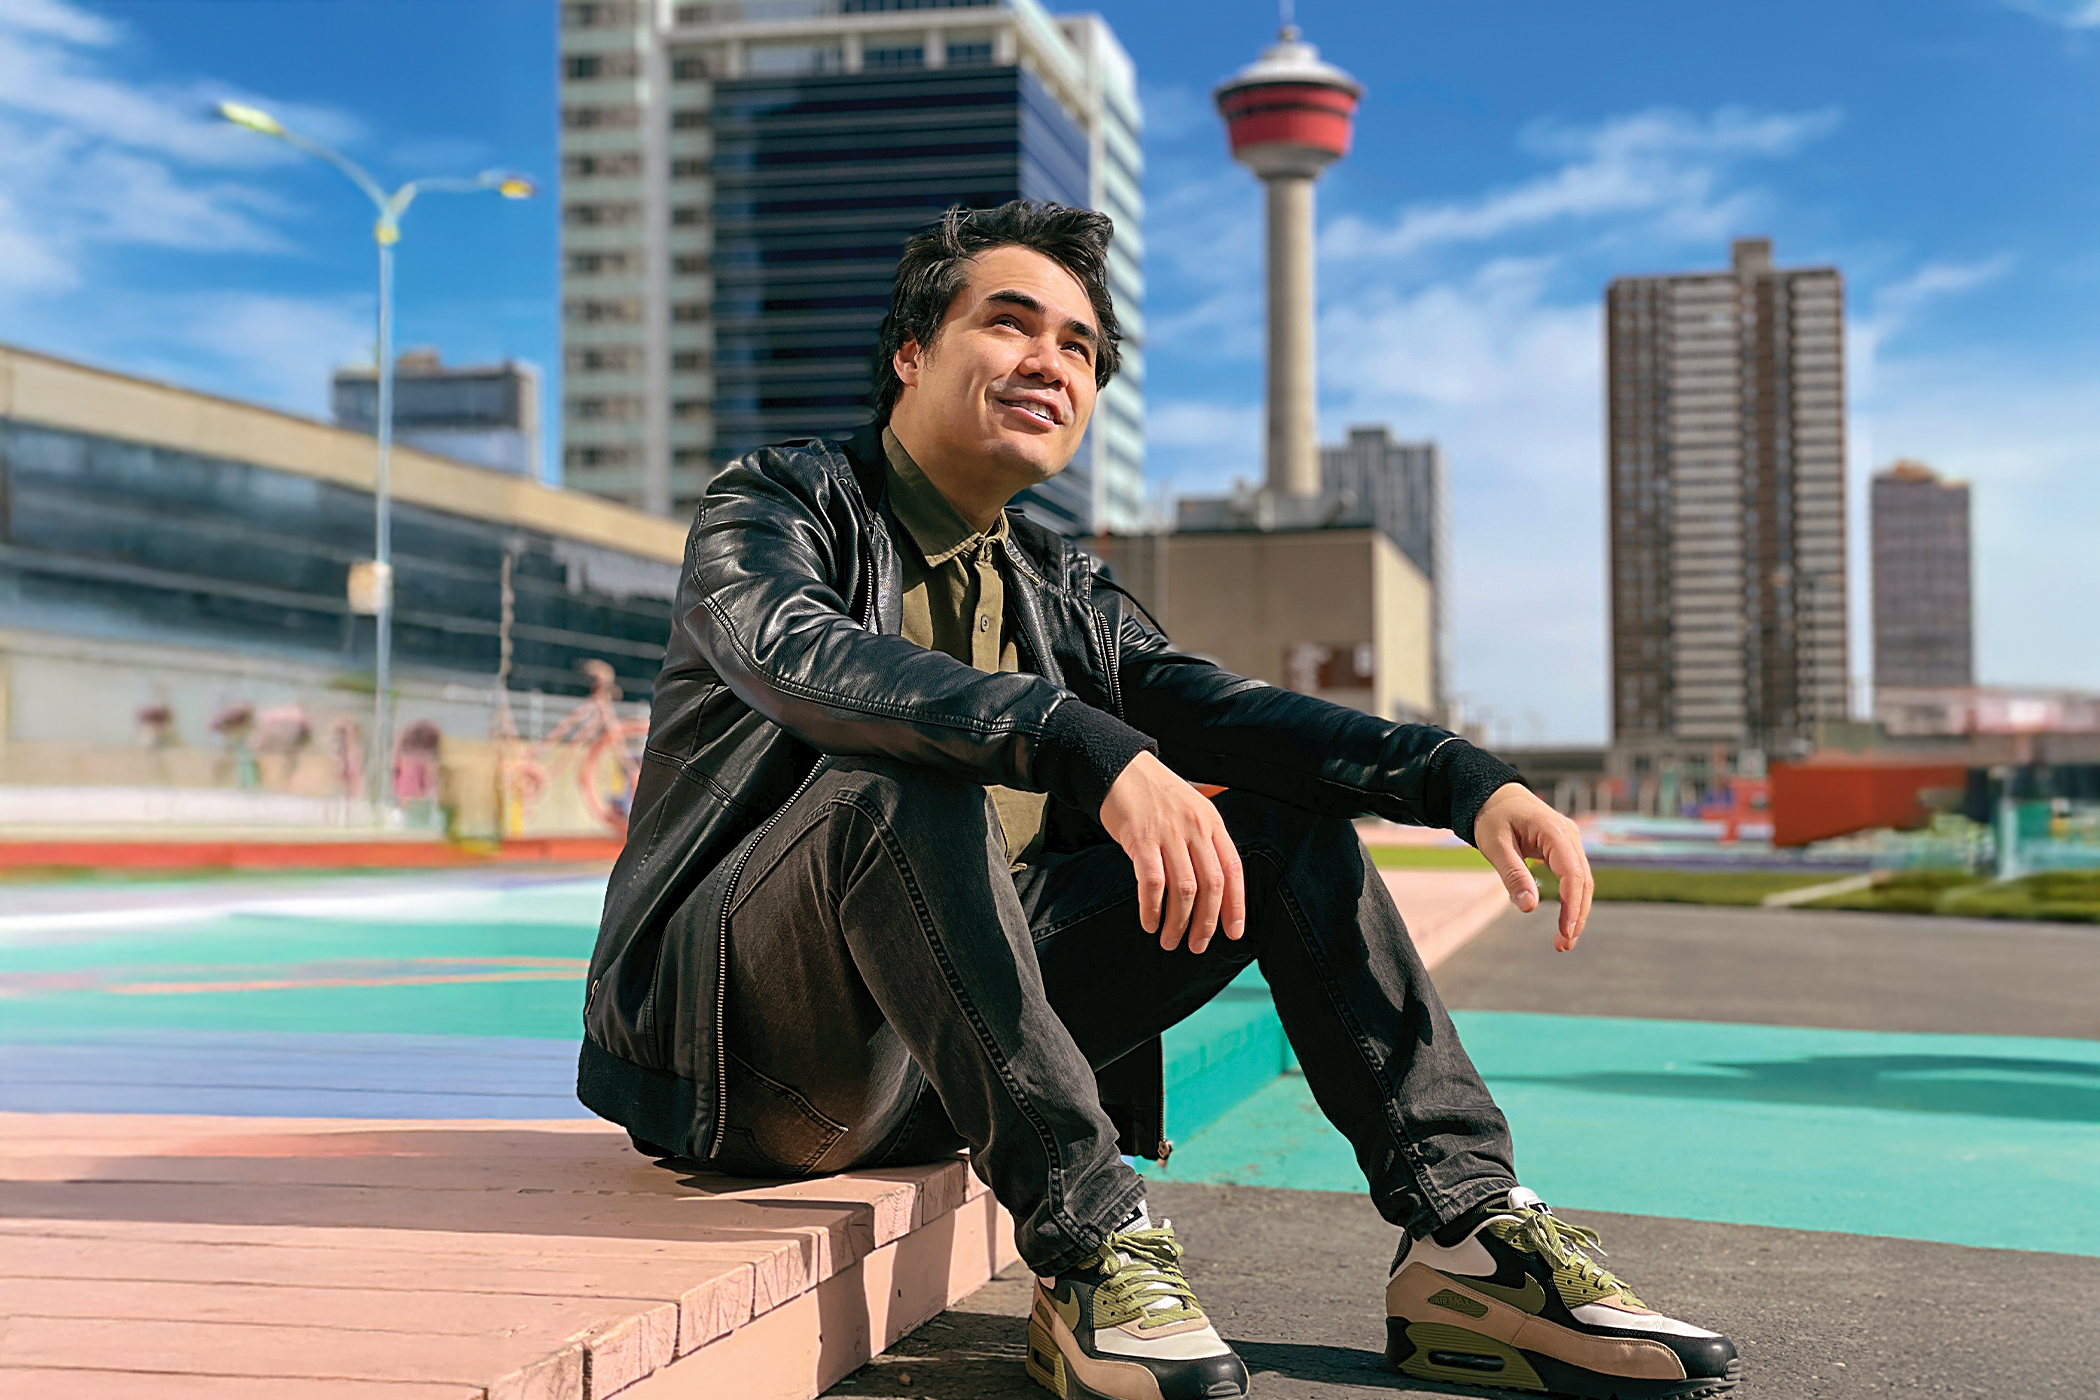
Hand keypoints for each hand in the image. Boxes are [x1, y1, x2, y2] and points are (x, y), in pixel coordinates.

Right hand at [1099, 751, 1245, 953]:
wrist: (1118, 767)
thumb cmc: (1154, 791)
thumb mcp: (1191, 806)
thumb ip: (1206, 837)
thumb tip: (1216, 879)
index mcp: (1212, 821)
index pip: (1233, 870)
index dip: (1236, 905)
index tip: (1234, 932)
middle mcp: (1195, 828)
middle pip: (1211, 885)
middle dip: (1206, 923)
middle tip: (1198, 946)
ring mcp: (1168, 834)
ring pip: (1184, 890)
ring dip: (1178, 923)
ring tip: (1170, 940)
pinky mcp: (1140, 840)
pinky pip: (1152, 884)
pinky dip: (1152, 909)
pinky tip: (1149, 922)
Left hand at [1472, 782, 1592, 951]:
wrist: (1496, 796)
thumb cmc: (1492, 817)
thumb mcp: (1494, 846)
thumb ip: (1512, 874)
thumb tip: (1529, 908)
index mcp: (1553, 830)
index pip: (1572, 873)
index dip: (1571, 905)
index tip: (1565, 932)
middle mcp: (1569, 835)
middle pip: (1583, 880)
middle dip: (1577, 915)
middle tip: (1563, 945)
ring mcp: (1571, 840)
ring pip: (1583, 880)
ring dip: (1576, 910)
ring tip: (1564, 940)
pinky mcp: (1566, 847)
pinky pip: (1575, 876)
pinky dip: (1572, 899)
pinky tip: (1565, 920)